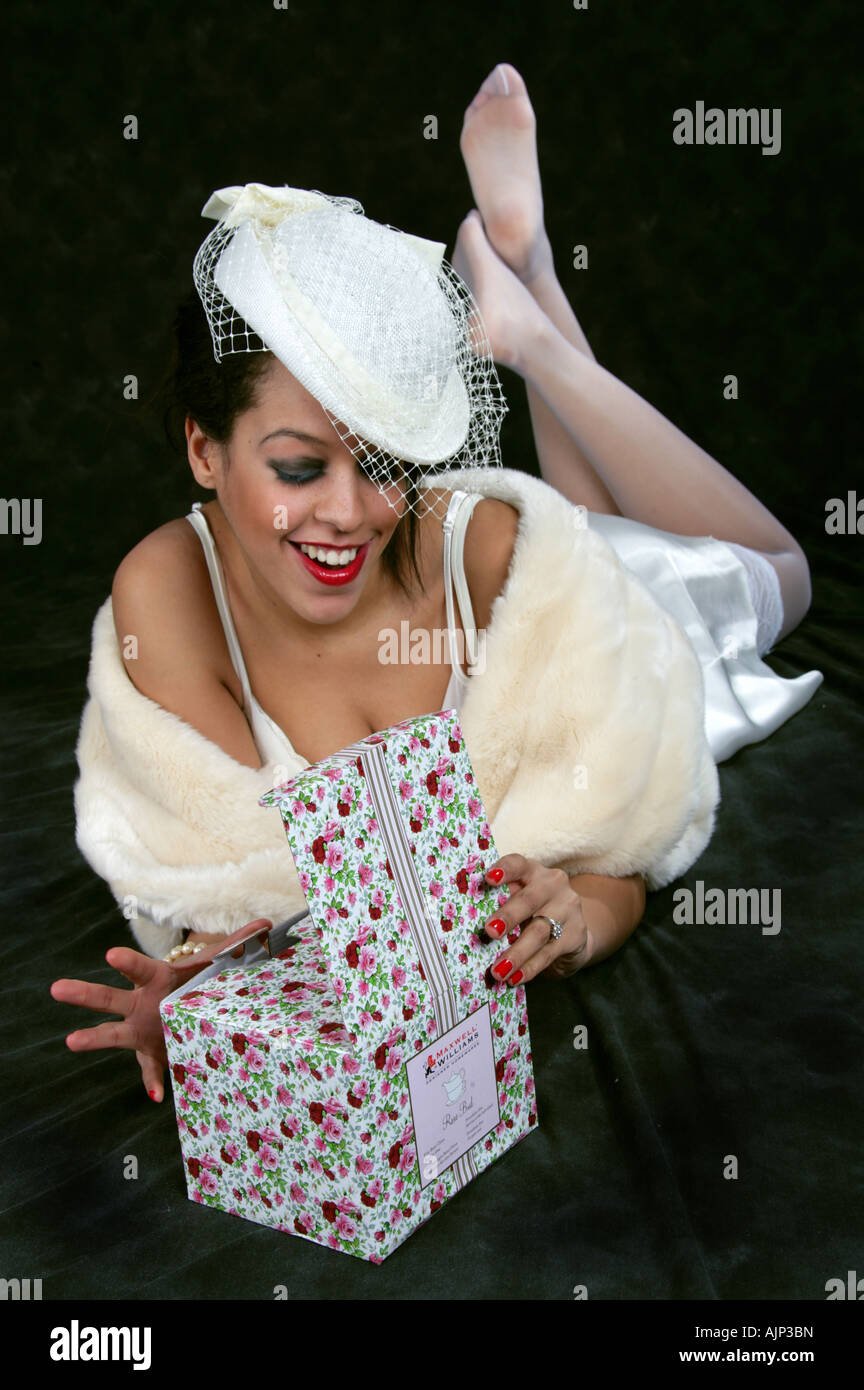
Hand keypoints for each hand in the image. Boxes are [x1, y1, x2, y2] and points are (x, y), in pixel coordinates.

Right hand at [50, 919, 273, 1102]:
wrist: (184, 1008)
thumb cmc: (193, 983)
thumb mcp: (213, 966)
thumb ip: (237, 946)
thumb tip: (267, 922)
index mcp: (153, 980)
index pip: (137, 967)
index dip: (126, 961)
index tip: (111, 954)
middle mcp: (139, 1004)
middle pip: (108, 997)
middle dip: (84, 993)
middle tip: (57, 987)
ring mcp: (139, 1030)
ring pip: (111, 1034)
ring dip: (93, 1038)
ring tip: (72, 1040)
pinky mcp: (151, 1053)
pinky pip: (150, 1070)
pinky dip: (153, 1081)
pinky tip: (156, 1095)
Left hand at [481, 855, 592, 983]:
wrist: (572, 931)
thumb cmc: (532, 912)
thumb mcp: (519, 900)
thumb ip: (499, 904)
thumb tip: (464, 925)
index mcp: (532, 871)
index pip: (518, 864)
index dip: (504, 870)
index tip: (489, 878)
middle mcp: (553, 885)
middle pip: (529, 900)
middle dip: (508, 916)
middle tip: (489, 932)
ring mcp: (568, 909)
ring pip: (540, 931)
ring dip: (517, 952)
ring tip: (498, 970)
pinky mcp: (575, 934)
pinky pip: (549, 953)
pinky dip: (530, 967)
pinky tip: (516, 978)